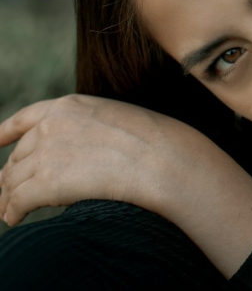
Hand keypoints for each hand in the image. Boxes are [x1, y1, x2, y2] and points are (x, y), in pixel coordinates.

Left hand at [0, 93, 212, 225]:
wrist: (162, 159)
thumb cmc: (153, 142)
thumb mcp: (115, 119)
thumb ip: (88, 128)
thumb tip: (75, 152)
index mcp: (69, 106)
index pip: (25, 118)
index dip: (5, 133)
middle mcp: (51, 125)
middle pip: (19, 155)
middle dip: (12, 175)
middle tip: (11, 193)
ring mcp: (46, 152)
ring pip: (13, 179)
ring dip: (9, 197)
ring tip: (9, 210)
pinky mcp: (46, 182)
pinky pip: (17, 201)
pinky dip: (12, 212)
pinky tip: (15, 219)